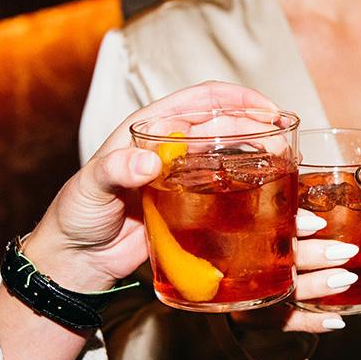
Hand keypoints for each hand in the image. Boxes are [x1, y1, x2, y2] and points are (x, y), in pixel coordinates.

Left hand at [23, 81, 277, 291]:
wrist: (79, 260)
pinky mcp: (190, 209)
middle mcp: (171, 151)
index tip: (265, 107)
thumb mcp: (90, 187)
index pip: (198, 102)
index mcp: (148, 131)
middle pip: (222, 129)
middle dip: (256, 128)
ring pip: (228, 160)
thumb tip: (149, 162)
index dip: (235, 99)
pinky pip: (223, 194)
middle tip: (285, 141)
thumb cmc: (75, 215)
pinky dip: (245, 192)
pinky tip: (264, 197)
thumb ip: (115, 170)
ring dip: (257, 159)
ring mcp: (183, 180)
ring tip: (284, 165)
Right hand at [231, 209, 359, 332]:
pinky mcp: (257, 318)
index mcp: (240, 240)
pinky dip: (312, 322)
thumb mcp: (255, 220)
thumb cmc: (242, 240)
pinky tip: (336, 320)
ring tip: (345, 279)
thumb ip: (276, 209)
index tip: (316, 224)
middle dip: (314, 256)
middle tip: (343, 251)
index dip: (293, 227)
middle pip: (279, 263)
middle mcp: (242, 269)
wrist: (211, 282)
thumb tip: (302, 205)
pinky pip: (286, 322)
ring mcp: (249, 296)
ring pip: (285, 293)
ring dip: (317, 286)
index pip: (265, 231)